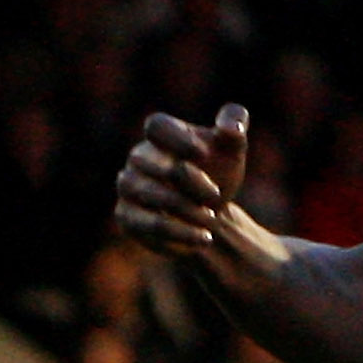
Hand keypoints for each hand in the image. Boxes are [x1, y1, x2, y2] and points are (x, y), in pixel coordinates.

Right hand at [116, 104, 256, 259]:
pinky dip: (179, 233)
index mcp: (161, 136)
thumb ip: (235, 125)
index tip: (204, 154)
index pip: (156, 125)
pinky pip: (147, 225)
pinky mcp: (127, 217)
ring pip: (150, 194)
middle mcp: (139, 159)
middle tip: (216, 194)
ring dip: (187, 209)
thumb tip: (232, 128)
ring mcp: (128, 187)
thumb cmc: (219, 173)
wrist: (212, 213)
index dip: (178, 138)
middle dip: (189, 180)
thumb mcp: (232, 149)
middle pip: (153, 162)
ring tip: (212, 219)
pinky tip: (204, 237)